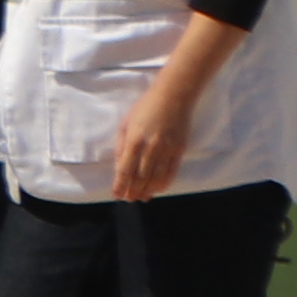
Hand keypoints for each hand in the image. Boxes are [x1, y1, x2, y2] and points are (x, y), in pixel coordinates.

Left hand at [105, 89, 198, 203]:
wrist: (173, 97)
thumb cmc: (145, 108)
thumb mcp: (126, 124)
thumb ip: (122, 146)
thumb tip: (120, 167)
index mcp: (134, 141)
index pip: (125, 169)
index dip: (120, 184)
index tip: (116, 194)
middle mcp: (150, 148)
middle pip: (140, 177)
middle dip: (133, 190)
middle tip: (128, 199)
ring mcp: (167, 149)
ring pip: (156, 177)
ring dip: (148, 190)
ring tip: (142, 197)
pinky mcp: (179, 149)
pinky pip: (171, 171)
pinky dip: (164, 183)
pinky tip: (158, 189)